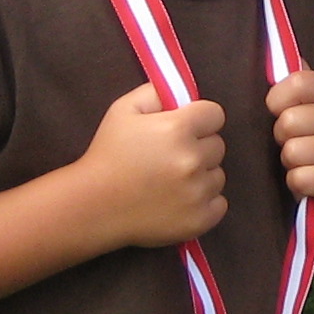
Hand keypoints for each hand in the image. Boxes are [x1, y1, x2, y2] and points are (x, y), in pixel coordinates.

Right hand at [82, 82, 226, 246]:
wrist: (94, 206)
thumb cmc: (108, 155)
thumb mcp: (123, 110)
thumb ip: (156, 93)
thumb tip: (183, 94)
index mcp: (178, 129)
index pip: (215, 115)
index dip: (199, 120)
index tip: (185, 129)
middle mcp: (193, 160)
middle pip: (217, 146)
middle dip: (199, 147)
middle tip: (171, 157)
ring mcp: (198, 192)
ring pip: (218, 175)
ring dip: (201, 176)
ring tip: (171, 181)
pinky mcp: (200, 220)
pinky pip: (219, 203)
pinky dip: (204, 202)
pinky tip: (179, 200)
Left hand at [268, 67, 313, 208]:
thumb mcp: (309, 107)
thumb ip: (297, 85)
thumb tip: (284, 53)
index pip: (297, 82)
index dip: (276, 100)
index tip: (280, 111)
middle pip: (288, 121)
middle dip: (283, 137)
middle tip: (298, 142)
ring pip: (292, 152)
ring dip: (290, 163)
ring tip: (306, 162)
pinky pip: (301, 178)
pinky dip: (298, 183)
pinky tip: (312, 179)